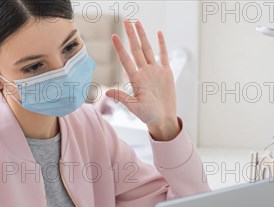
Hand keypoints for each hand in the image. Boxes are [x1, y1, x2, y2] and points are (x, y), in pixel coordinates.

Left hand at [107, 19, 178, 139]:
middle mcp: (144, 72)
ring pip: (148, 49)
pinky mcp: (166, 73)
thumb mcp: (135, 108)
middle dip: (131, 35)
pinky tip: (158, 33)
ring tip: (137, 23)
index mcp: (136, 79)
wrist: (163, 119)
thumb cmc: (148, 116)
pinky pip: (164, 55)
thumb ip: (123, 98)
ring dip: (143, 36)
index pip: (126, 59)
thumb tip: (107, 93)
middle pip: (136, 49)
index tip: (114, 36)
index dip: (120, 48)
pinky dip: (161, 44)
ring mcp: (155, 71)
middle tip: (126, 21)